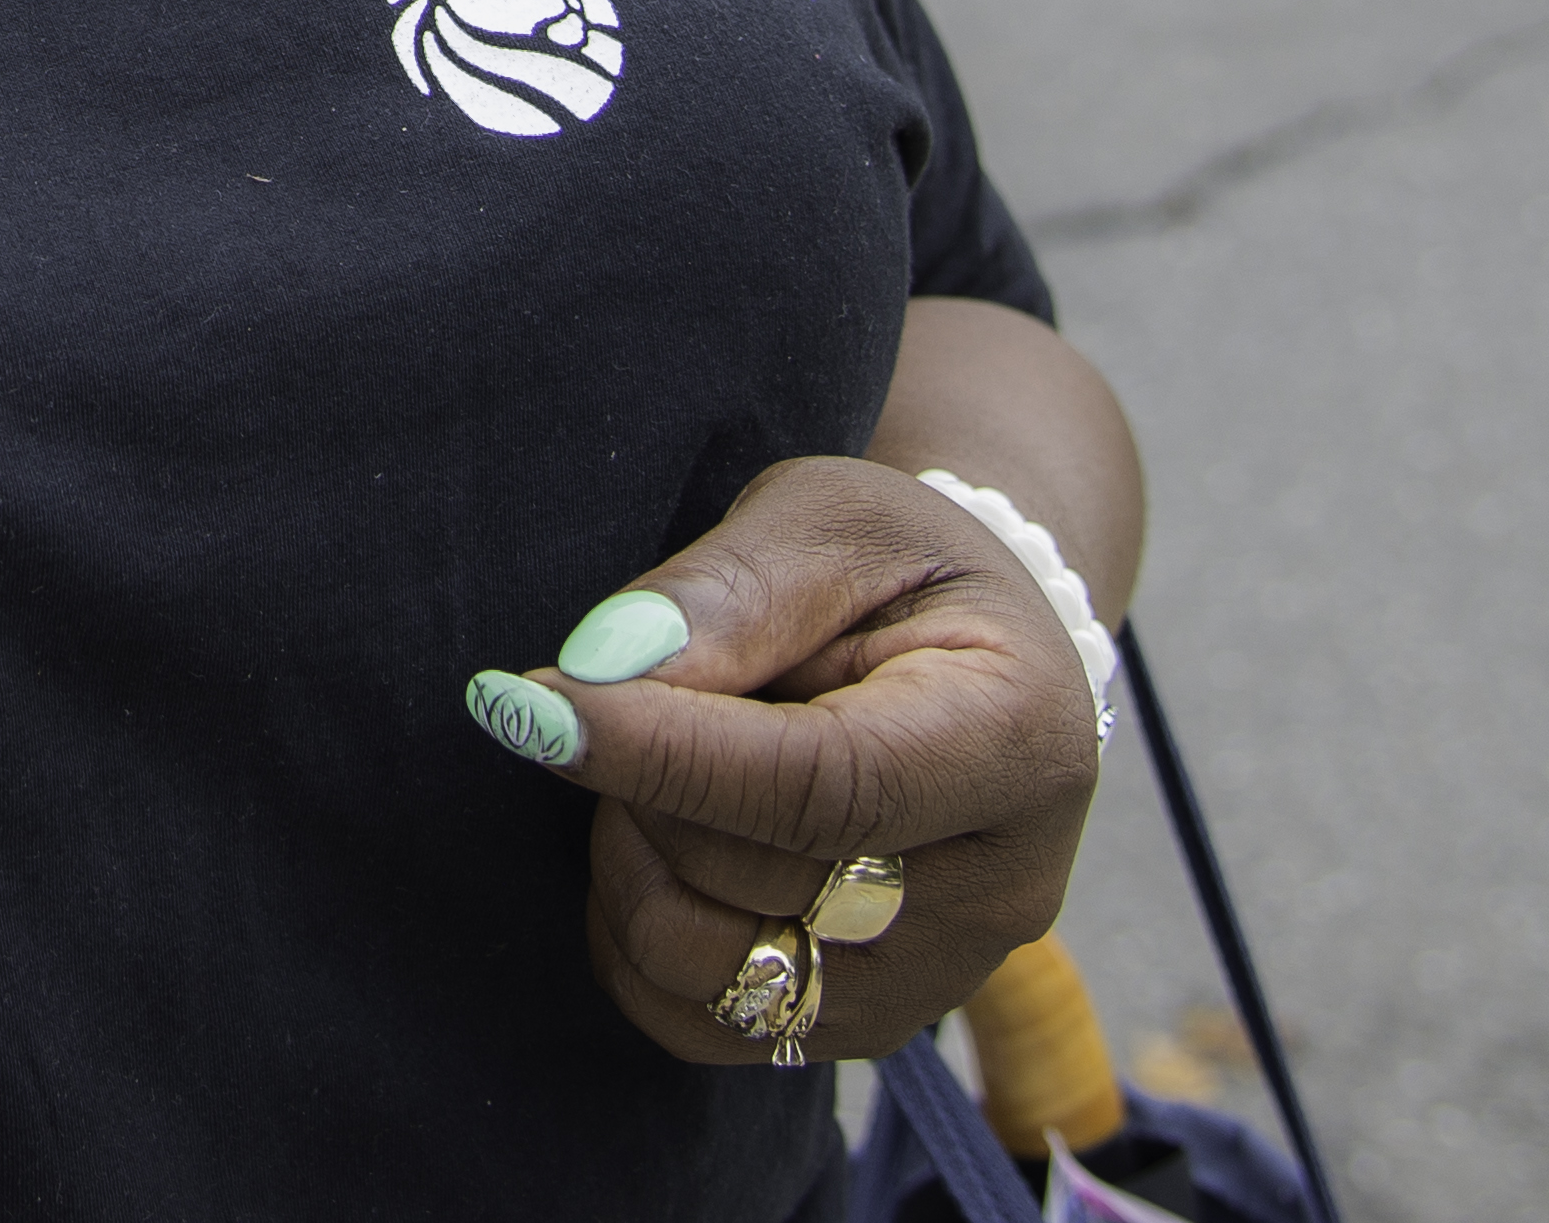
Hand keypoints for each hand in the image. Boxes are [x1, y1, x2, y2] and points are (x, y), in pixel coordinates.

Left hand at [464, 456, 1104, 1065]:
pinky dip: (634, 938)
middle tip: (629, 689)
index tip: (534, 703)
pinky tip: (655, 841)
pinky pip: (697, 1023)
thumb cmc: (893, 567)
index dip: (666, 753)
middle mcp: (998, 892)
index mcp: (1015, 741)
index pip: (824, 786)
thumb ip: (725, 592)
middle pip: (757, 875)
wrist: (966, 650)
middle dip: (642, 780)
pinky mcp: (864, 1026)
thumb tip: (599, 672)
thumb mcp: (828, 522)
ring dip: (633, 858)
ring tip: (652, 761)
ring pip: (713, 967)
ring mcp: (935, 980)